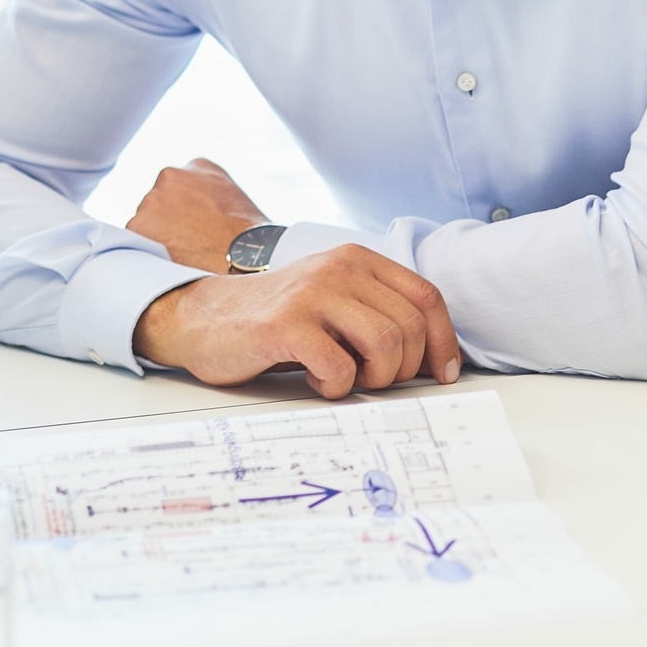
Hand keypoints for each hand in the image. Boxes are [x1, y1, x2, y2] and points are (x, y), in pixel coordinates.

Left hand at [126, 158, 268, 272]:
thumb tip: (195, 216)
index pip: (179, 189)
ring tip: (182, 259)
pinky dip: (147, 256)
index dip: (185, 213)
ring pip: (144, 224)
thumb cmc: (249, 238)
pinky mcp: (137, 225)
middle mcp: (170, 176)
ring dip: (156, 240)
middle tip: (188, 247)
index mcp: (198, 167)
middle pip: (158, 205)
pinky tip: (170, 265)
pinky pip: (135, 244)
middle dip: (168, 224)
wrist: (247, 258)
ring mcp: (151, 200)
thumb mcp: (237, 201)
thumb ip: (209, 197)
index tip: (195, 228)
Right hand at [134, 245, 462, 398]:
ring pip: (384, 343)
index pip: (427, 297)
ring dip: (375, 377)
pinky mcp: (285, 325)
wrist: (203, 318)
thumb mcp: (335, 300)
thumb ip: (377, 313)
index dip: (443, 341)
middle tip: (375, 381)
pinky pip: (339, 367)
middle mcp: (339, 268)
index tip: (441, 374)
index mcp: (359, 260)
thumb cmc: (278, 318)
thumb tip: (432, 360)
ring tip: (348, 379)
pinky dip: (336, 387)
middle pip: (409, 326)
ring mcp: (312, 294)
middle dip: (403, 368)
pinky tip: (317, 380)